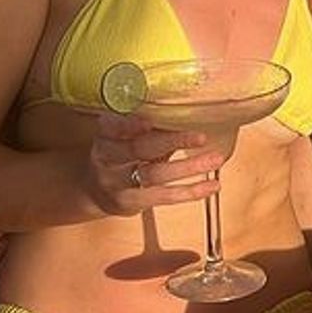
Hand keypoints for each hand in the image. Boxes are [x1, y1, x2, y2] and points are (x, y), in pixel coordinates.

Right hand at [86, 111, 222, 215]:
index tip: (148, 122)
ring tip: (215, 159)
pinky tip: (211, 185)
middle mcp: (108, 159)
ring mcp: (119, 183)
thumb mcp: (122, 136)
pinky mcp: (132, 202)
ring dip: (188, 167)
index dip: (129, 125)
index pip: (112, 127)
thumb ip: (146, 126)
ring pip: (155, 174)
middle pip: (140, 149)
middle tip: (201, 137)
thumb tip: (186, 110)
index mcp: (105, 135)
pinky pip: (165, 196)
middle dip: (172, 141)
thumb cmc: (119, 155)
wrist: (95, 192)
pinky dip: (191, 191)